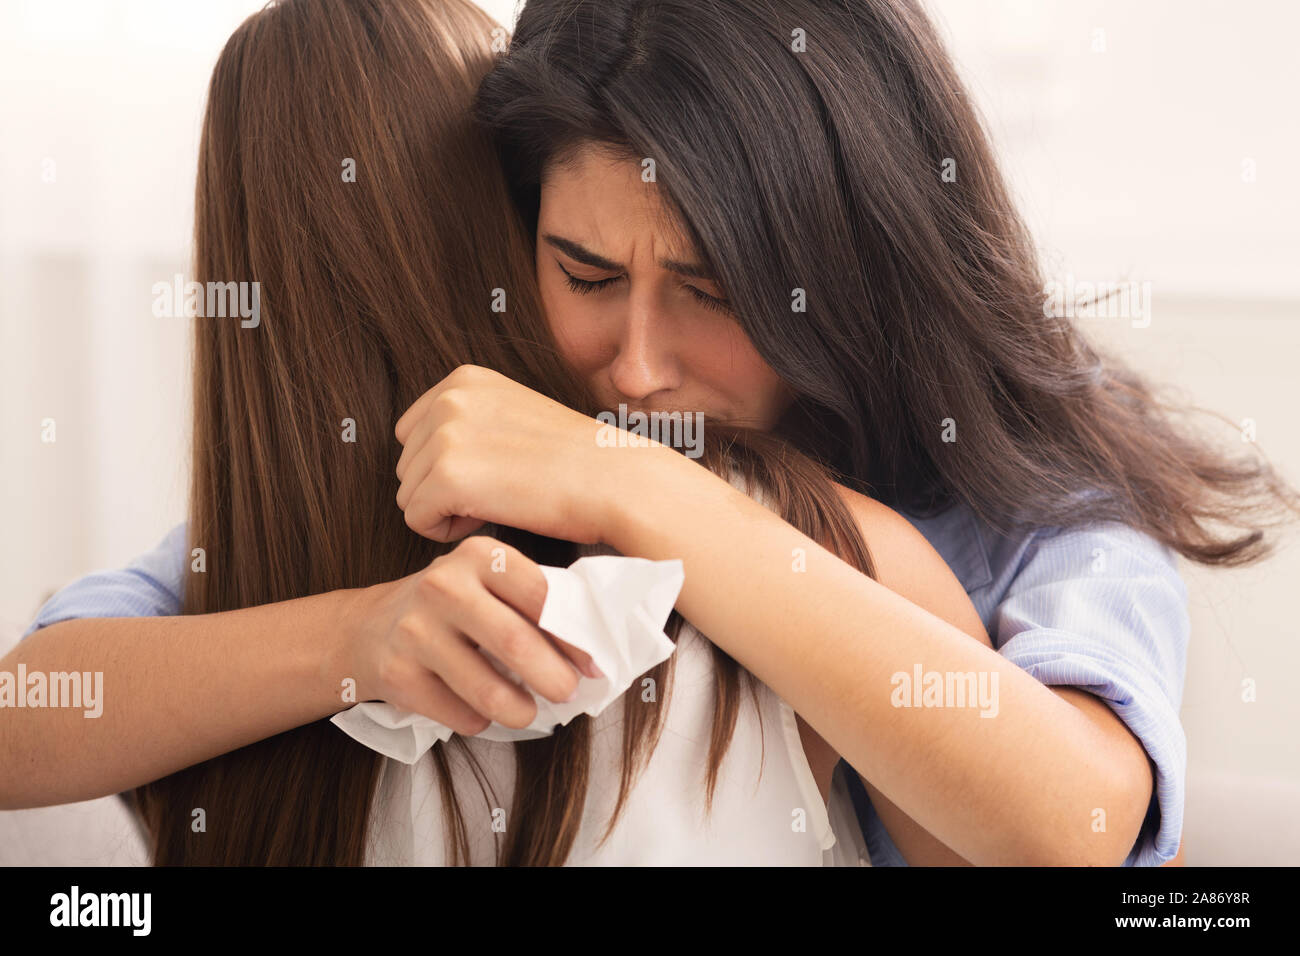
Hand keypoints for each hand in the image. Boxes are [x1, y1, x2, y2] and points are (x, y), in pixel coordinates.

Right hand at [345, 535, 601, 733]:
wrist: (368, 628)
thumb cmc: (450, 607)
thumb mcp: (486, 583)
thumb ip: (531, 603)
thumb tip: (591, 652)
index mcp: (478, 556)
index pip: (541, 596)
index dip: (574, 636)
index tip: (592, 662)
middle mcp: (444, 586)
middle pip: (517, 643)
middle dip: (554, 678)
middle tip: (568, 693)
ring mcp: (415, 630)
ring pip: (487, 690)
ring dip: (520, 710)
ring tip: (528, 712)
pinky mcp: (396, 674)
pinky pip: (458, 714)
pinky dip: (479, 721)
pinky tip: (478, 711)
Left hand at [394, 364, 653, 543]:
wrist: (616, 482)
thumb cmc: (574, 462)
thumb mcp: (515, 415)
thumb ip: (468, 422)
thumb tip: (420, 450)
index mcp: (464, 380)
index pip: (412, 434)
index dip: (446, 464)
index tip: (495, 470)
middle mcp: (449, 399)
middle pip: (407, 466)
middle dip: (444, 489)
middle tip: (501, 490)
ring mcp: (446, 435)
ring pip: (409, 496)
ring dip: (448, 511)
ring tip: (501, 501)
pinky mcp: (448, 476)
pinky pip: (417, 520)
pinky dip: (447, 531)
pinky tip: (492, 517)